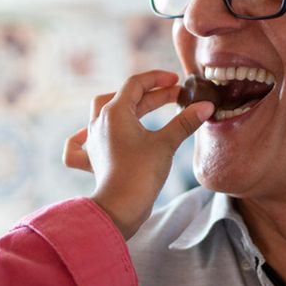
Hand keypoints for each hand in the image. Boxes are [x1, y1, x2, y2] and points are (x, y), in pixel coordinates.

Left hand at [63, 69, 212, 238]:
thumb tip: (206, 107)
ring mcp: (93, 141)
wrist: (120, 206)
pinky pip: (79, 145)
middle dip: (152, 95)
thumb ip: (185, 122)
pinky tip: (86, 134)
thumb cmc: (142, 173)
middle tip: (176, 97)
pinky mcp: (93, 159)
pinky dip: (81, 138)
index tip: (178, 82)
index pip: (136, 84)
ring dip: (125, 106)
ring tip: (146, 107)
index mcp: (115, 112)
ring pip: (104, 112)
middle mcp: (99, 122)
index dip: (158, 79)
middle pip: (125, 98)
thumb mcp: (166, 143)